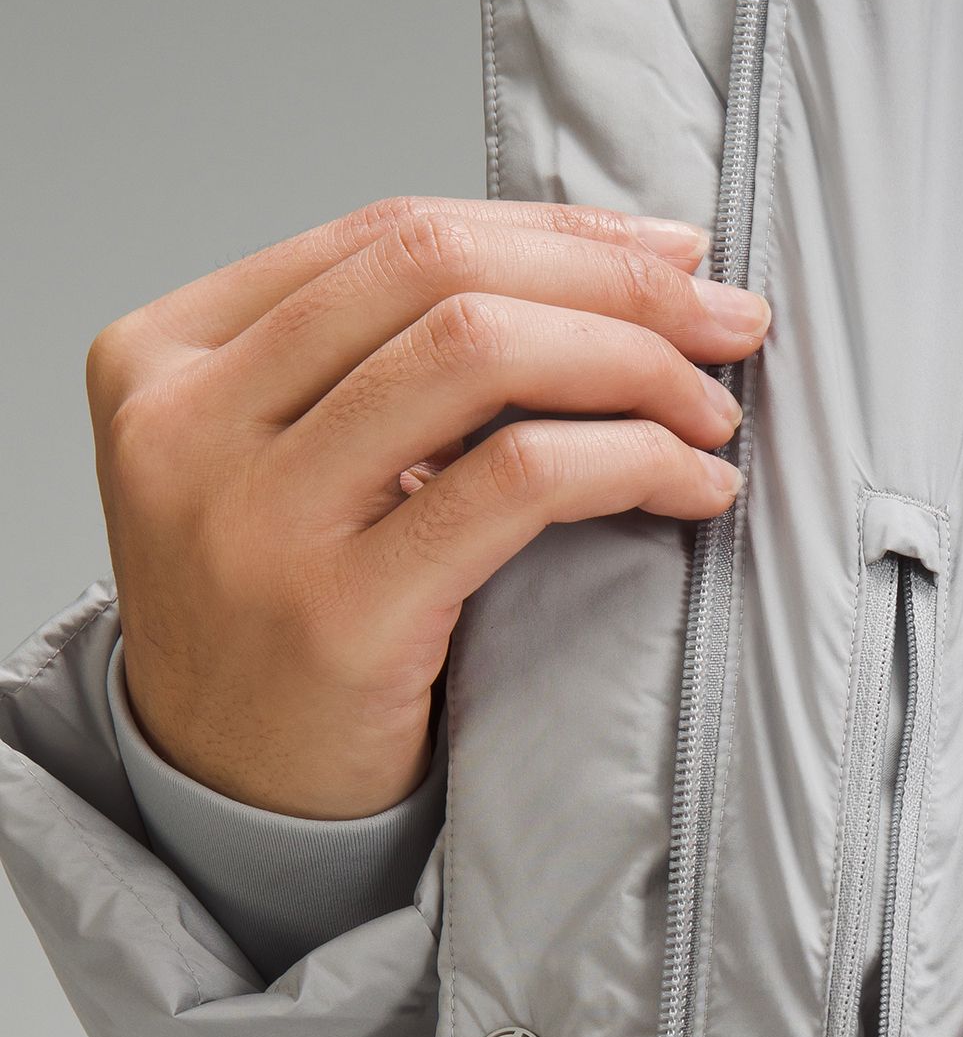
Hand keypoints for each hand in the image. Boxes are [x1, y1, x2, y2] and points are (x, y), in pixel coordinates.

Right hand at [86, 197, 769, 816]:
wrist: (238, 804)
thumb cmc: (289, 630)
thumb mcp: (290, 467)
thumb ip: (376, 371)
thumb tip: (592, 275)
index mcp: (165, 357)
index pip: (387, 236)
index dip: (553, 232)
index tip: (670, 252)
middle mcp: (188, 421)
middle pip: (436, 272)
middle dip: (613, 282)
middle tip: (724, 319)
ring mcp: (254, 518)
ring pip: (477, 354)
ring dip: (634, 365)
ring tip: (712, 411)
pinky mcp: (338, 615)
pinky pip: (514, 481)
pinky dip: (628, 460)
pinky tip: (692, 485)